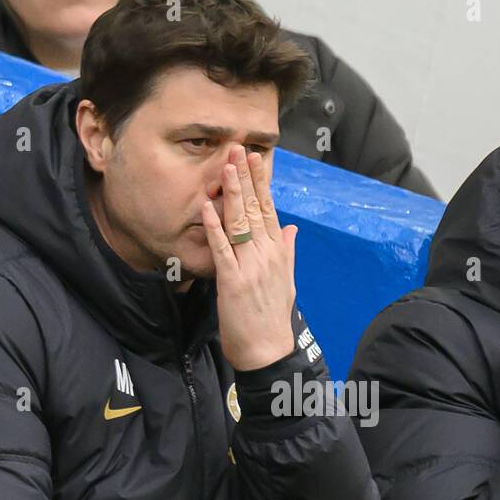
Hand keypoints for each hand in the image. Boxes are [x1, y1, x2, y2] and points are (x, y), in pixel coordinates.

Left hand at [201, 146, 297, 371]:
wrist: (269, 351)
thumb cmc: (273, 318)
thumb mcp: (287, 281)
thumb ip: (288, 252)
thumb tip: (292, 228)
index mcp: (278, 253)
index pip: (270, 209)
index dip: (261, 182)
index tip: (255, 158)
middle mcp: (267, 255)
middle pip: (256, 208)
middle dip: (246, 177)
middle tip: (238, 148)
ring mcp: (251, 266)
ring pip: (240, 222)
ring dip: (232, 192)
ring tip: (225, 166)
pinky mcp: (234, 281)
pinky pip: (222, 249)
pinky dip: (214, 227)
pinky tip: (208, 207)